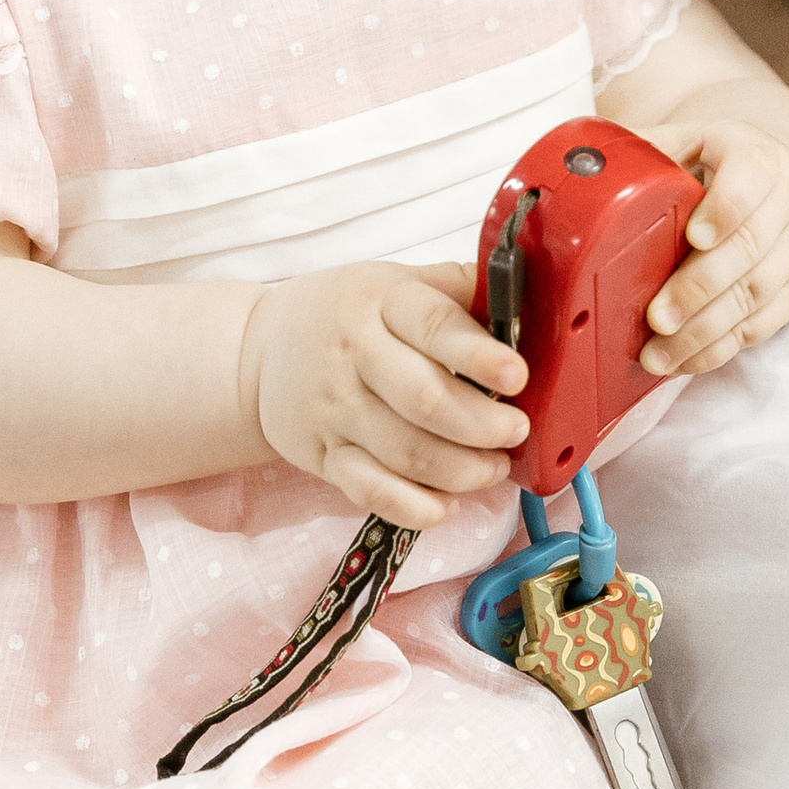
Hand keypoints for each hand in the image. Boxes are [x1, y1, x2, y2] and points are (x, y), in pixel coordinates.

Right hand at [242, 256, 526, 527]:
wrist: (259, 352)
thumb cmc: (346, 314)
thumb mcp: (395, 282)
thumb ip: (458, 290)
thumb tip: (529, 297)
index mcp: (381, 301)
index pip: (434, 326)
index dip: (480, 355)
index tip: (518, 375)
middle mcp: (354, 355)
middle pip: (424, 400)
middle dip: (483, 425)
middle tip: (514, 431)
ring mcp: (336, 410)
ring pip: (405, 452)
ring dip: (462, 469)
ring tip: (493, 467)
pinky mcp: (323, 456)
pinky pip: (370, 491)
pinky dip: (414, 506)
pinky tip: (445, 504)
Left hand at [639, 121, 788, 377]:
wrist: (769, 184)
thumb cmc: (710, 166)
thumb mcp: (682, 144)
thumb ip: (643, 154)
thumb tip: (580, 173)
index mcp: (755, 154)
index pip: (750, 176)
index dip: (725, 209)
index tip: (695, 237)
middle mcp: (786, 197)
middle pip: (751, 247)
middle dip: (700, 288)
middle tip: (657, 318)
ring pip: (759, 293)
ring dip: (706, 330)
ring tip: (660, 354)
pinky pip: (763, 323)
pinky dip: (722, 347)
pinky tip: (685, 360)